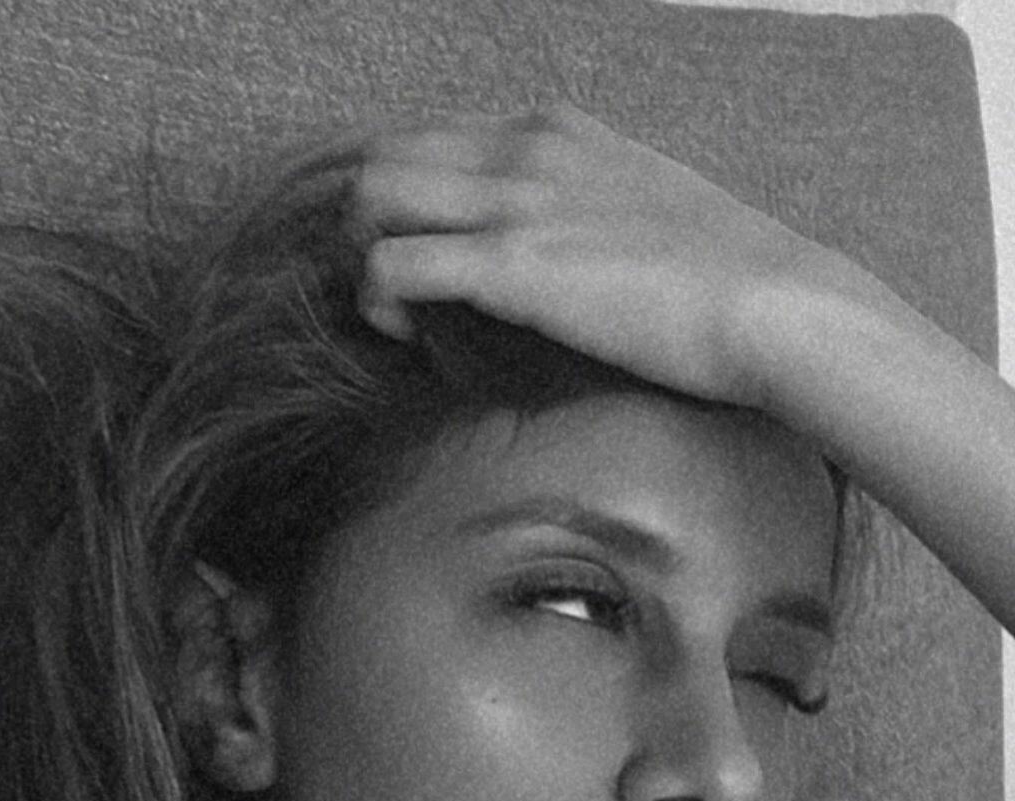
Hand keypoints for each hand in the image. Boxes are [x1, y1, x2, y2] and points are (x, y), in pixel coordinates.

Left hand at [351, 102, 827, 409]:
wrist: (774, 304)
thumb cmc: (725, 275)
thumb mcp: (644, 207)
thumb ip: (585, 205)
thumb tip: (560, 248)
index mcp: (555, 129)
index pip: (434, 137)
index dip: (411, 198)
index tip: (427, 253)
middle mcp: (524, 148)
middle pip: (386, 155)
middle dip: (371, 220)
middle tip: (395, 283)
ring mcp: (514, 200)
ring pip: (372, 195)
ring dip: (364, 254)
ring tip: (396, 309)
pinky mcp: (509, 265)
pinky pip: (392, 264)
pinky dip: (378, 299)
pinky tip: (404, 333)